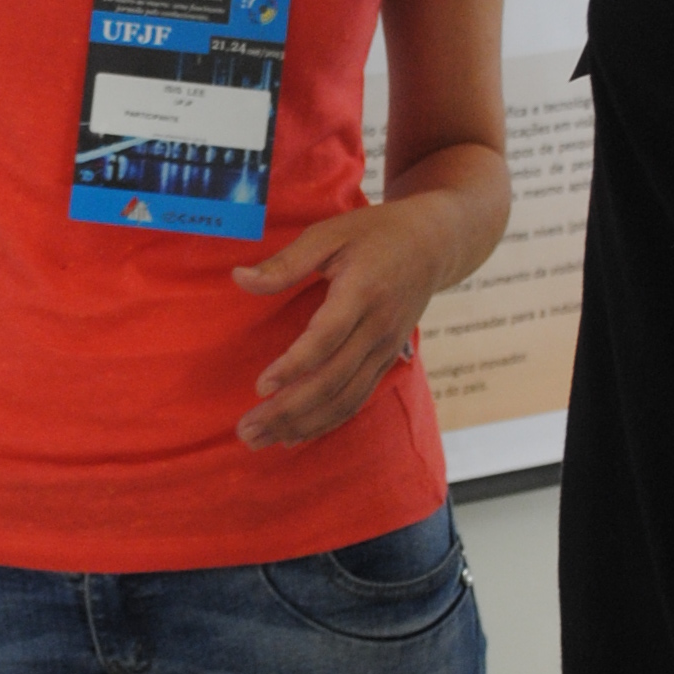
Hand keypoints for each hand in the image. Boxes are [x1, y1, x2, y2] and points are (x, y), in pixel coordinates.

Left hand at [232, 197, 447, 447]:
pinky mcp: (386, 360)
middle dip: (288, 410)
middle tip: (247, 429)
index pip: (326, 339)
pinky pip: (356, 399)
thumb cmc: (375, 233)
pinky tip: (295, 434)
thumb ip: (286, 262)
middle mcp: (377, 328)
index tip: (260, 387)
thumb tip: (239, 278)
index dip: (294, 366)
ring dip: (302, 424)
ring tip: (261, 439)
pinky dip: (326, 422)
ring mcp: (385, 349)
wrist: (434, 244)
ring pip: (345, 399)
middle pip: (333, 381)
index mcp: (362, 292)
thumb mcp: (329, 233)